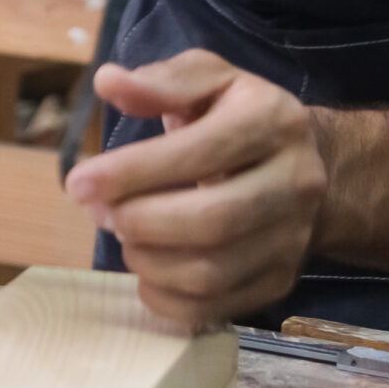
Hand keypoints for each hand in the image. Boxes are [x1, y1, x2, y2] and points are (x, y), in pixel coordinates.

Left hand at [63, 51, 327, 327]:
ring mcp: (293, 238)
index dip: (132, 172)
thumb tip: (107, 81)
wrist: (311, 169)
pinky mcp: (281, 281)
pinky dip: (167, 299)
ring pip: (212, 272)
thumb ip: (162, 80)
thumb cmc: (240, 118)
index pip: (200, 151)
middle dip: (140, 221)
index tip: (78, 183)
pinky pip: (216, 307)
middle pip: (212, 220)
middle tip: (101, 213)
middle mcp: (296, 181)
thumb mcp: (210, 80)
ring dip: (149, 261)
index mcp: (274, 120)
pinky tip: (147, 273)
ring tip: (125, 238)